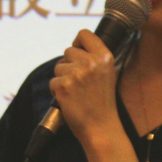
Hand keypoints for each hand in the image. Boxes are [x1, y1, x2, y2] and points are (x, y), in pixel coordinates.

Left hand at [50, 29, 120, 144]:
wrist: (100, 127)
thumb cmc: (102, 102)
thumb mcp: (108, 73)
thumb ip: (94, 58)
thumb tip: (75, 46)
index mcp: (105, 57)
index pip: (84, 34)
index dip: (78, 42)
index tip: (78, 52)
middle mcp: (91, 62)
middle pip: (68, 51)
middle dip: (69, 64)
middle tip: (79, 82)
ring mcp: (76, 74)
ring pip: (58, 67)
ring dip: (63, 78)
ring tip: (76, 92)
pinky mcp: (63, 86)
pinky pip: (53, 81)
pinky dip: (57, 91)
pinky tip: (70, 99)